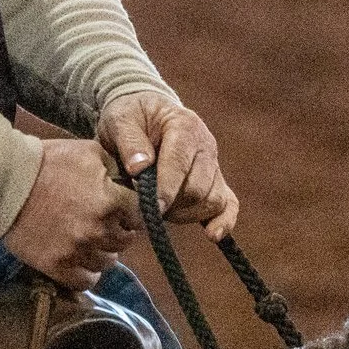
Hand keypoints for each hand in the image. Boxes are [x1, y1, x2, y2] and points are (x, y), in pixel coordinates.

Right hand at [3, 138, 140, 290]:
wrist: (3, 183)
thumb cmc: (46, 162)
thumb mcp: (88, 151)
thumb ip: (116, 167)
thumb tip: (132, 180)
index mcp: (110, 200)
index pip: (142, 215)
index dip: (133, 211)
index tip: (123, 209)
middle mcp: (98, 229)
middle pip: (126, 240)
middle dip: (118, 230)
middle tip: (102, 221)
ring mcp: (77, 250)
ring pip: (108, 262)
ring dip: (102, 251)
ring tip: (87, 238)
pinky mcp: (57, 266)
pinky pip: (86, 280)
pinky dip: (86, 272)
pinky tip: (78, 257)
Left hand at [97, 92, 239, 240]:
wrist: (146, 114)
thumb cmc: (131, 118)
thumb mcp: (120, 120)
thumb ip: (128, 141)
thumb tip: (139, 168)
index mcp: (184, 126)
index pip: (180, 164)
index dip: (165, 189)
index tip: (149, 207)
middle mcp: (205, 145)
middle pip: (198, 189)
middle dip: (172, 205)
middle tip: (145, 207)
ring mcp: (213, 165)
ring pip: (212, 201)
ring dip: (186, 214)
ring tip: (159, 210)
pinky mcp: (215, 181)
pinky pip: (229, 204)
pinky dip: (223, 221)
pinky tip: (212, 234)